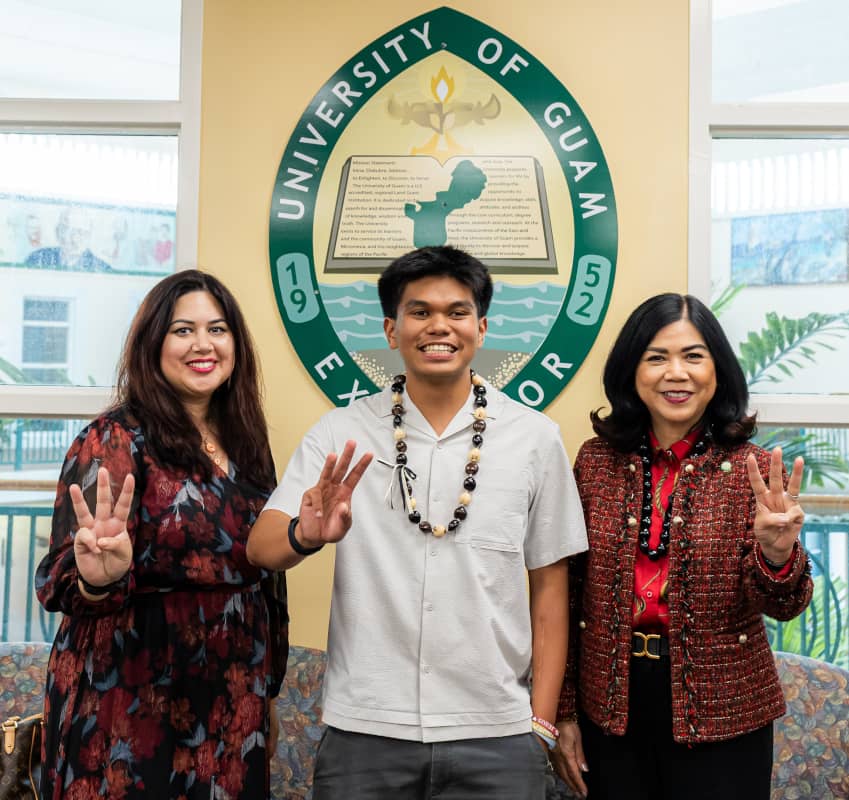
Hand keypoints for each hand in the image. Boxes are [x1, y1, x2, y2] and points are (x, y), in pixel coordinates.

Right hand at [72, 467, 134, 587]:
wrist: (104, 579)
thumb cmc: (117, 564)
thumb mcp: (124, 554)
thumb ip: (116, 545)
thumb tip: (100, 540)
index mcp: (118, 524)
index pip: (123, 505)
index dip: (126, 492)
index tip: (130, 476)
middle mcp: (104, 524)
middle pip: (103, 502)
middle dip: (103, 486)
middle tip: (103, 469)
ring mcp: (91, 531)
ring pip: (84, 512)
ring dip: (79, 500)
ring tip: (74, 486)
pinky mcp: (80, 541)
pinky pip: (84, 536)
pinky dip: (91, 543)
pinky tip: (95, 551)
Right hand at [297, 441, 372, 546]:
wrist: (315, 536)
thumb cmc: (331, 529)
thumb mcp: (343, 527)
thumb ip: (345, 518)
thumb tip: (344, 506)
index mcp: (345, 492)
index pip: (354, 476)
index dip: (361, 465)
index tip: (369, 454)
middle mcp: (334, 488)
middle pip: (341, 469)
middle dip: (347, 456)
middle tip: (352, 443)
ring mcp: (321, 490)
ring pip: (326, 474)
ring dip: (330, 465)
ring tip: (333, 455)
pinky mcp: (310, 496)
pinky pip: (316, 497)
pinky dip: (318, 506)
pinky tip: (319, 515)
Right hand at [551, 720, 587, 797]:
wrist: (550, 717)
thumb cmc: (565, 725)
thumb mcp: (576, 737)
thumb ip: (580, 754)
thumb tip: (584, 769)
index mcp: (566, 754)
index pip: (574, 773)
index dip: (579, 784)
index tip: (584, 793)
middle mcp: (558, 758)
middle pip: (567, 776)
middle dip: (574, 787)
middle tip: (580, 796)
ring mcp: (553, 757)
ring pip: (561, 774)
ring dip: (568, 784)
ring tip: (574, 790)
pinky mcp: (550, 755)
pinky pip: (556, 769)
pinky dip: (562, 777)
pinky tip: (564, 778)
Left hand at [746, 447, 804, 563]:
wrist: (776, 545)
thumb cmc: (765, 533)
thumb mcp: (761, 526)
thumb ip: (770, 520)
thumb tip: (785, 517)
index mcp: (762, 498)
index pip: (757, 482)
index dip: (753, 470)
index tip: (749, 456)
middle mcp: (775, 497)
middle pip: (775, 478)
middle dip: (776, 463)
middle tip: (777, 448)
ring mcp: (788, 503)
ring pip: (792, 485)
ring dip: (796, 472)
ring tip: (799, 459)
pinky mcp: (798, 513)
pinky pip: (793, 514)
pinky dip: (788, 521)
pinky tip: (785, 526)